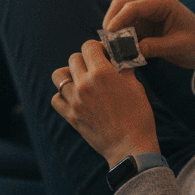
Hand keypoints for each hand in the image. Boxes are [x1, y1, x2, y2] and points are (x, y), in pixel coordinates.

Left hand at [51, 40, 159, 165]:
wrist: (130, 148)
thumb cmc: (138, 117)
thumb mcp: (136, 87)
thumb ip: (123, 69)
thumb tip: (119, 59)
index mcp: (102, 73)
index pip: (88, 46)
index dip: (96, 47)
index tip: (103, 54)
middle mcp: (84, 84)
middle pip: (73, 58)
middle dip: (85, 59)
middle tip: (95, 67)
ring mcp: (74, 101)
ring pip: (59, 76)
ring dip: (70, 74)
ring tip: (81, 80)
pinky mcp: (70, 116)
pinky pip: (55, 98)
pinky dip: (62, 95)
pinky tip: (74, 97)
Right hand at [103, 0, 194, 87]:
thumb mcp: (178, 47)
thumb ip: (154, 47)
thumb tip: (131, 50)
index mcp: (164, 3)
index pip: (134, 6)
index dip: (118, 19)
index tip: (109, 34)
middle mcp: (152, 5)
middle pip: (121, 5)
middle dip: (112, 22)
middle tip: (107, 42)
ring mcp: (146, 15)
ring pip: (120, 17)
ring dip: (114, 32)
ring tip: (112, 50)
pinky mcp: (143, 27)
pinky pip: (125, 30)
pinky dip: (120, 39)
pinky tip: (119, 53)